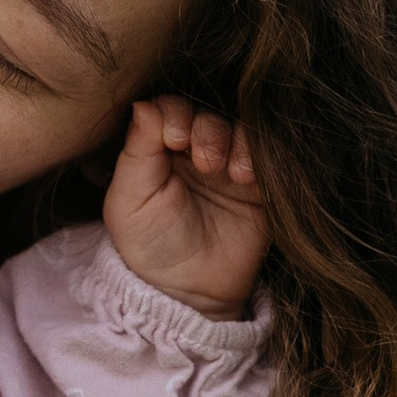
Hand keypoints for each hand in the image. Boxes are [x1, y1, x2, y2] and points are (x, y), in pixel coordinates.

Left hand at [103, 98, 265, 317]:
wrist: (187, 292)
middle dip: (207, 131)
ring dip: (236, 142)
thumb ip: (136, 151)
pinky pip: (268, 158)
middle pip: (208, 116)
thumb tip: (142, 104)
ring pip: (240, 131)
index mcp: (159, 150)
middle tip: (204, 162)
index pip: (170, 110)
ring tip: (227, 172)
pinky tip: (247, 179)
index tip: (173, 139)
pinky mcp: (259, 187)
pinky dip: (260, 158)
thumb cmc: (149, 246)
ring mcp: (229, 167)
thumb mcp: (129, 200)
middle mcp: (195, 152)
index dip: (174, 115)